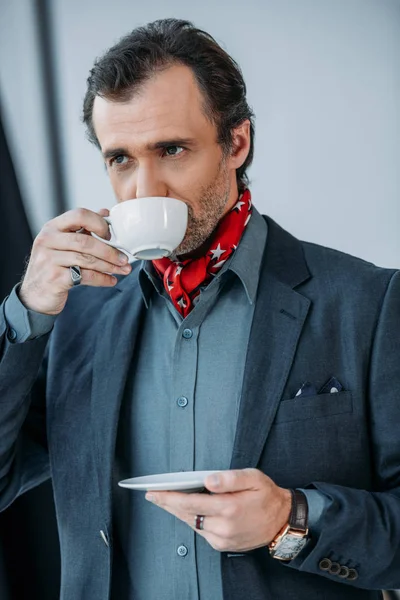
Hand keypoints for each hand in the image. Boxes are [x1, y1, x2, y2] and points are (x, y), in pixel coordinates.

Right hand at [19, 207, 131, 314]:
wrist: (36, 294)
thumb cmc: (53, 265)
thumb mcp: (63, 243)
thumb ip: (83, 228)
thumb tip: (105, 212)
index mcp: (53, 227)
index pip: (79, 215)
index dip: (99, 223)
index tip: (111, 235)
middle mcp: (48, 240)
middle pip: (85, 241)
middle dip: (109, 251)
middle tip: (124, 258)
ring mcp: (49, 259)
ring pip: (87, 260)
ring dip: (109, 266)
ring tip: (123, 269)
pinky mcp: (55, 278)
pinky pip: (85, 276)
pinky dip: (102, 279)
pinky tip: (111, 280)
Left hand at [145, 468, 291, 552]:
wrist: (282, 520)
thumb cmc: (266, 495)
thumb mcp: (253, 477)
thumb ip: (230, 478)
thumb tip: (208, 479)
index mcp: (229, 508)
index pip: (189, 503)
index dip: (168, 498)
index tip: (153, 492)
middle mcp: (223, 526)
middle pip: (186, 515)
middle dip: (168, 504)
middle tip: (152, 495)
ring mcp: (222, 538)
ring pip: (192, 524)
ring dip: (178, 512)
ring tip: (166, 499)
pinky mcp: (223, 544)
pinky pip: (201, 531)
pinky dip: (192, 519)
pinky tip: (187, 510)